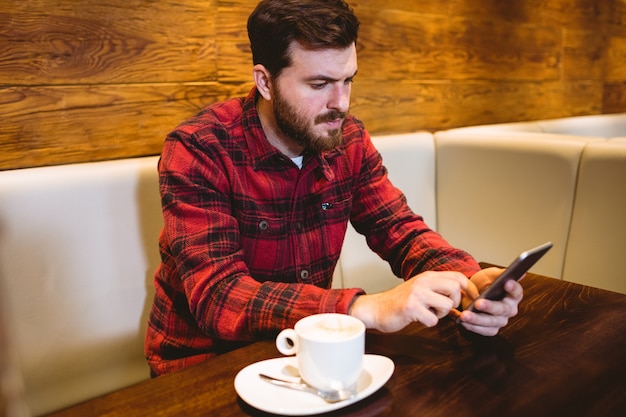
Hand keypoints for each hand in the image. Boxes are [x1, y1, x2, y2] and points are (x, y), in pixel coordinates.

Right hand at [349, 270, 477, 332]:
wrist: (376, 309)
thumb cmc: (400, 302)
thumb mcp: (421, 289)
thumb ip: (439, 288)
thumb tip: (464, 295)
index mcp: (428, 276)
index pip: (457, 276)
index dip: (469, 289)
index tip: (471, 299)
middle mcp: (423, 282)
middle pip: (455, 288)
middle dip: (455, 302)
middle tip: (444, 308)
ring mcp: (417, 294)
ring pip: (446, 305)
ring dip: (441, 314)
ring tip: (429, 313)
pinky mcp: (411, 308)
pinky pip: (433, 320)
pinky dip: (428, 323)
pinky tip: (419, 318)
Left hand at [453, 267, 523, 335]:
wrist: (474, 292)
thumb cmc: (486, 283)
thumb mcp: (491, 275)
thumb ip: (501, 274)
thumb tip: (520, 273)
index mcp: (513, 295)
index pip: (517, 292)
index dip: (513, 288)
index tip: (506, 283)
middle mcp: (510, 309)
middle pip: (503, 309)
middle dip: (490, 307)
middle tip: (478, 303)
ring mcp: (501, 320)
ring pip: (492, 322)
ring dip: (477, 319)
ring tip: (464, 315)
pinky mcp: (491, 328)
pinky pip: (484, 330)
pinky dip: (473, 327)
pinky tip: (463, 321)